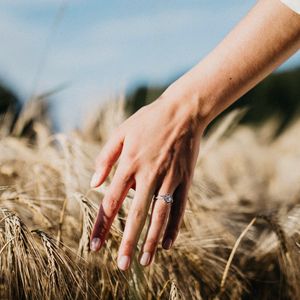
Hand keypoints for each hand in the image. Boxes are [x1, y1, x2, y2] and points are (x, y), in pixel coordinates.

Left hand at [89, 91, 203, 270]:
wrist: (183, 111)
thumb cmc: (149, 120)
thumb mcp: (121, 132)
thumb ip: (105, 158)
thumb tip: (93, 184)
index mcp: (129, 163)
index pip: (111, 201)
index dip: (102, 224)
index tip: (94, 246)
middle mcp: (148, 174)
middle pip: (136, 214)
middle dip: (127, 242)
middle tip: (122, 266)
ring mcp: (169, 178)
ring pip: (159, 215)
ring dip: (151, 239)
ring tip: (144, 261)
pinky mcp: (185, 179)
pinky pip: (179, 207)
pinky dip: (173, 227)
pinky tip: (167, 244)